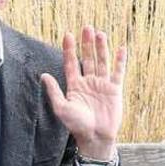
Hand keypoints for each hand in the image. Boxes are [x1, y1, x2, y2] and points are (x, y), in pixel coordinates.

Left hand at [41, 28, 126, 158]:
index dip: (69, 49)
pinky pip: (118, 72)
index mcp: (75, 85)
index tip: (68, 35)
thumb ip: (54, 91)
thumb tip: (43, 75)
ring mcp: (102, 84)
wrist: (95, 137)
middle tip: (86, 28)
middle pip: (87, 58)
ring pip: (101, 62)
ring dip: (101, 48)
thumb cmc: (77, 125)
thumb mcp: (61, 108)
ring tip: (100, 34)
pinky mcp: (114, 89)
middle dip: (86, 44)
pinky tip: (120, 49)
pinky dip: (119, 61)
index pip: (71, 63)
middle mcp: (88, 82)